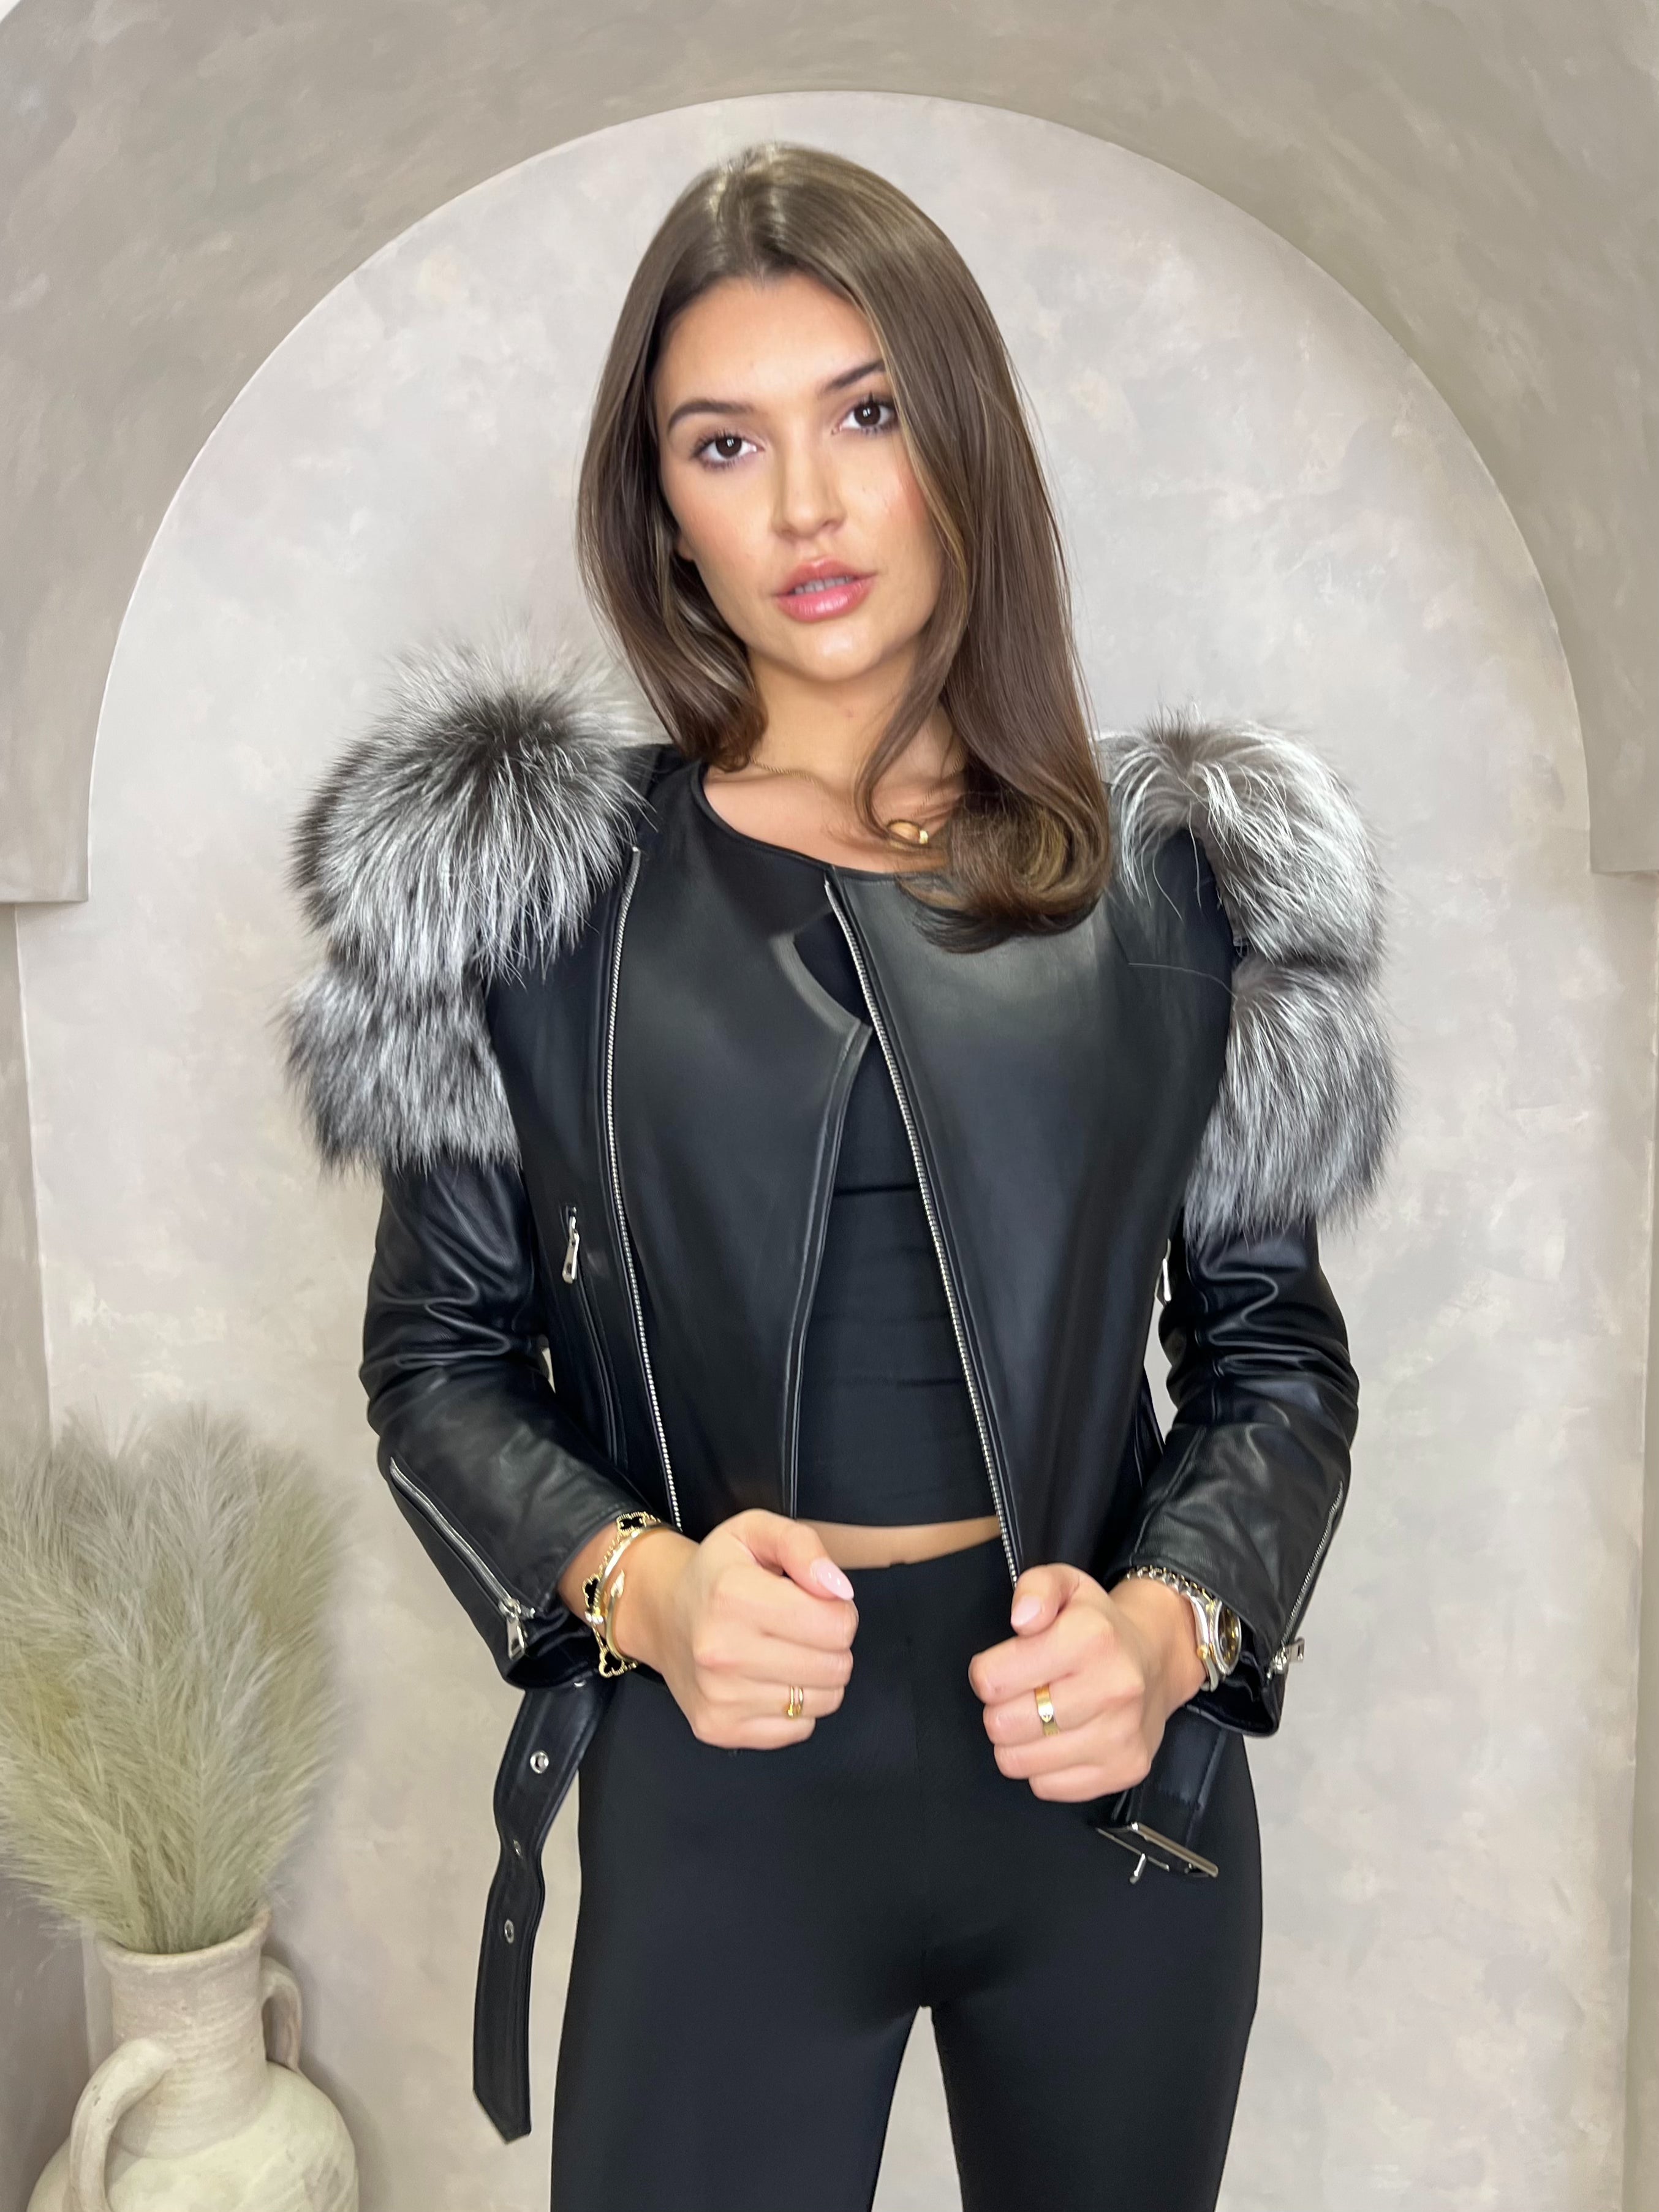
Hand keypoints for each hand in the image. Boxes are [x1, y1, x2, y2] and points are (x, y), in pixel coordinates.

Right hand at [571, 1509, 858, 1749]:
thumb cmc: (717, 1572)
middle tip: (802, 1627)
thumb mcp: (756, 1531)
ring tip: (786, 1651)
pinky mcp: (718, 1728)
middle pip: (835, 1667)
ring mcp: (718, 1697)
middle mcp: (721, 1651)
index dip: (839, 1610)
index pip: (837, 1626)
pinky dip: (795, 1706)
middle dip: (831, 1644)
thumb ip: (803, 1546)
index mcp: (734, 1595)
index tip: (816, 1602)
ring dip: (816, 1676)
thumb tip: (839, 1590)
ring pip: (824, 1702)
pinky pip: (798, 1729)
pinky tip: (770, 1678)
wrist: (663, 1613)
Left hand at [966, 1564, 1207, 1801]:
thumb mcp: (1064, 1585)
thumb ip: (1034, 1588)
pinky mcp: (1125, 1770)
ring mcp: (1122, 1735)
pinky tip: (1059, 1740)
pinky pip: (1048, 1787)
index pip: (994, 1679)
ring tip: (1036, 1718)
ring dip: (1017, 1743)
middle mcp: (1113, 1688)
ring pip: (1020, 1763)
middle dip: (999, 1710)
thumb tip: (1022, 1619)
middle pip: (1003, 1725)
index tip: (1003, 1667)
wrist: (1155, 1661)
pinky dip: (1043, 1768)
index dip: (986, 1673)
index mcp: (1091, 1638)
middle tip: (1020, 1695)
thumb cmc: (1096, 1626)